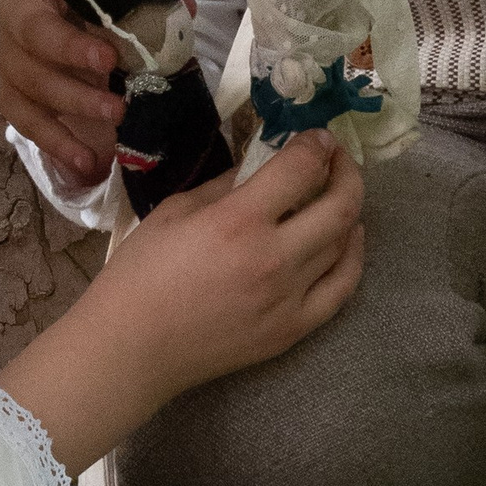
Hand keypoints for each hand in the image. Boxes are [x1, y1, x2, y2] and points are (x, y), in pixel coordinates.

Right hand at [0, 0, 124, 185]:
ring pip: (27, 80)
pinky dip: (58, 144)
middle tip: (109, 62)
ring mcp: (10, 58)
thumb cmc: (113, 18)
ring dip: (73, 99)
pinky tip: (88, 162)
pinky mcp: (14, 98)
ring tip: (116, 113)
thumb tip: (182, 4)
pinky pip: (27, 123)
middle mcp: (17, 13)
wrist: (99, 60)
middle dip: (67, 47)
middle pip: (27, 29)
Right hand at [0, 135, 366, 474]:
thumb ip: (225, 185)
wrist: (133, 347)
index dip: (316, 144)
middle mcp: (274, 257)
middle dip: (346, 171)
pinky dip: (352, 257)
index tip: (317, 137)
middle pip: (340, 204)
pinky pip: (342, 287)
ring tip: (338, 195)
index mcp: (238, 221)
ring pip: (344, 243)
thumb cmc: (141, 274)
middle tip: (337, 160)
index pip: (301, 169)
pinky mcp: (294, 328)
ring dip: (348, 210)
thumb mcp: (175, 211)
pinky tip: (348, 239)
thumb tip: (263, 165)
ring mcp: (290, 297)